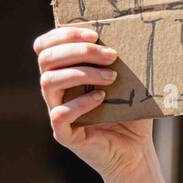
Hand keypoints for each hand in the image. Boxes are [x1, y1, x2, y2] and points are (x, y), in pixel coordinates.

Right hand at [34, 25, 159, 182]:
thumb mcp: (126, 80)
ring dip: (82, 73)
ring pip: (48, 82)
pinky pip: (60, 114)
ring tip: (112, 77)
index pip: (46, 46)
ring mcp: (57, 112)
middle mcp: (56, 91)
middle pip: (46, 59)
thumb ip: (120, 59)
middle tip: (111, 55)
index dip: (63, 34)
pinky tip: (101, 98)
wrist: (136, 152)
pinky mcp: (64, 135)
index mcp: (65, 73)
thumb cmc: (130, 112)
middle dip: (78, 50)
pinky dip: (80, 103)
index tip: (94, 33)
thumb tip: (133, 30)